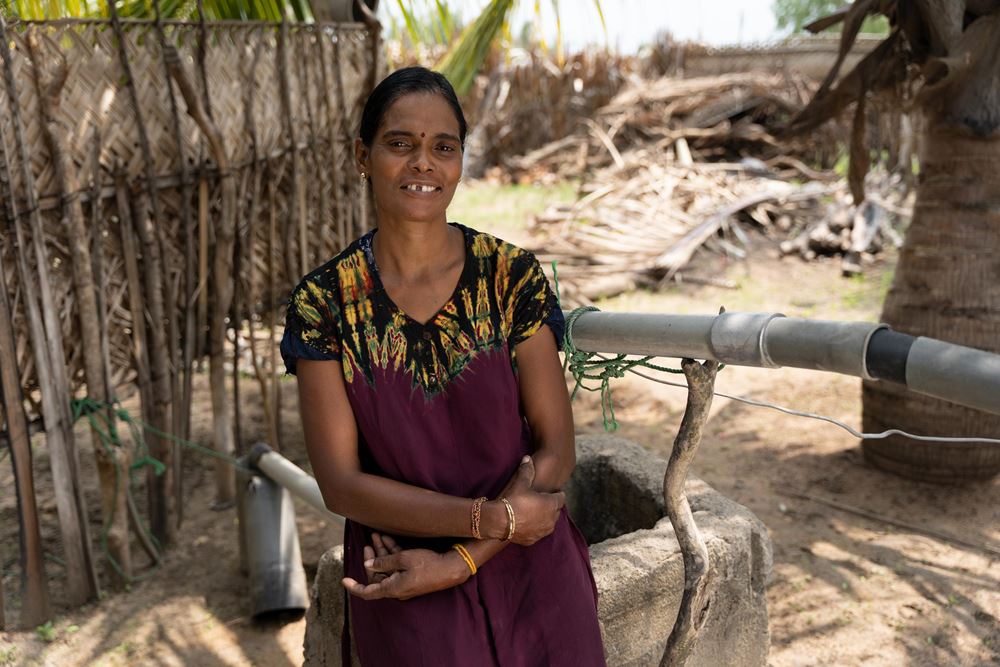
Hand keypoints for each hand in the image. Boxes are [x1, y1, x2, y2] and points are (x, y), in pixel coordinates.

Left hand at [342, 533, 469, 600]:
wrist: (452, 568)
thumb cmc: (428, 564)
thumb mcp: (404, 559)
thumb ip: (384, 562)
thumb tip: (368, 564)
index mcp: (393, 588)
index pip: (368, 592)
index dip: (354, 586)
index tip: (344, 580)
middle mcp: (397, 588)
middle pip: (378, 575)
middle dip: (371, 558)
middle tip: (367, 543)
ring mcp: (405, 582)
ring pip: (388, 568)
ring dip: (382, 552)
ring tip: (376, 535)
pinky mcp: (413, 575)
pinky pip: (398, 566)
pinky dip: (392, 554)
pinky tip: (388, 539)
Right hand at [488, 456, 564, 545]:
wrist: (500, 522)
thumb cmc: (513, 501)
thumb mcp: (521, 483)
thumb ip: (527, 470)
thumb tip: (527, 458)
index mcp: (551, 504)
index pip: (561, 498)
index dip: (557, 494)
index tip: (553, 492)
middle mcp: (551, 519)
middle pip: (556, 512)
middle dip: (552, 506)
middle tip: (543, 501)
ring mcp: (543, 531)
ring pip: (549, 524)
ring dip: (546, 518)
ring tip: (537, 513)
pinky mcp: (534, 540)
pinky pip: (539, 532)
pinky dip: (537, 528)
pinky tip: (529, 523)